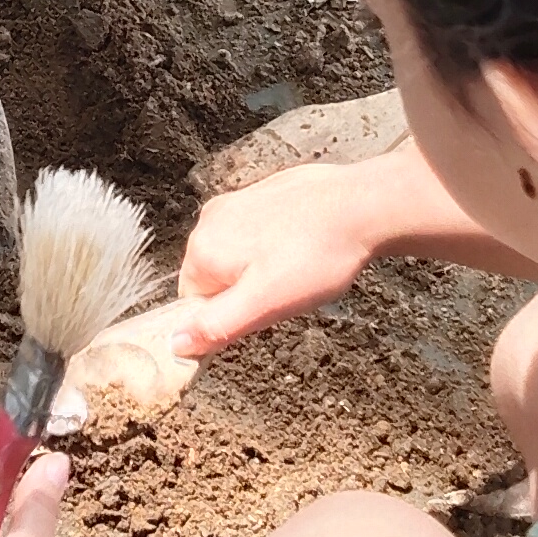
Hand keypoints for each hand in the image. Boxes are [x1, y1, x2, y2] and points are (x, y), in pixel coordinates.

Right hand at [171, 164, 395, 356]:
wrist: (362, 207)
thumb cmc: (316, 256)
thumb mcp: (263, 305)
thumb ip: (215, 326)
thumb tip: (175, 344)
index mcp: (203, 249)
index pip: (195, 304)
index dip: (229, 316)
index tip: (262, 312)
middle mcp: (211, 219)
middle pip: (217, 277)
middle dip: (248, 292)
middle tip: (286, 292)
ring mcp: (238, 201)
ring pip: (240, 255)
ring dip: (265, 269)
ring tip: (301, 269)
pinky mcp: (264, 193)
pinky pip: (260, 232)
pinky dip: (279, 244)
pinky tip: (307, 247)